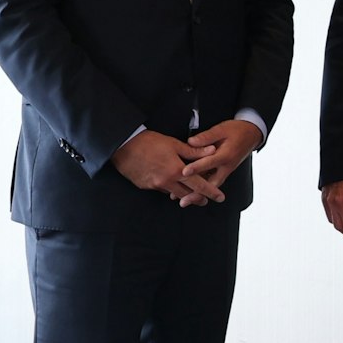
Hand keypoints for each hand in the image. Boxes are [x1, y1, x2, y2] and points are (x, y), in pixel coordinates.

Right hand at [111, 130, 225, 206]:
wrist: (122, 145)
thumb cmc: (148, 142)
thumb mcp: (174, 144)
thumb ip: (194, 151)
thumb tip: (212, 151)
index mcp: (176, 171)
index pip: (199, 185)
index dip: (211, 192)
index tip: (220, 197)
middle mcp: (166, 181)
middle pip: (187, 195)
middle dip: (198, 198)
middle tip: (206, 200)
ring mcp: (155, 185)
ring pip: (174, 194)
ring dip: (183, 194)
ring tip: (190, 192)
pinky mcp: (145, 186)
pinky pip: (161, 190)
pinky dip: (168, 188)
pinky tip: (170, 183)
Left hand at [180, 119, 263, 205]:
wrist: (251, 135)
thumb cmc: (237, 131)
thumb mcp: (222, 129)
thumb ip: (206, 136)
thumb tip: (191, 141)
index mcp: (226, 155)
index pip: (209, 163)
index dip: (196, 168)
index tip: (184, 172)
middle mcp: (226, 166)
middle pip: (212, 183)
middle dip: (197, 193)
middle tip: (184, 200)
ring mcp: (225, 171)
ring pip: (212, 186)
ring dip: (198, 194)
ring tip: (184, 200)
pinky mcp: (223, 172)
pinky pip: (212, 182)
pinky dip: (202, 189)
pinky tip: (190, 192)